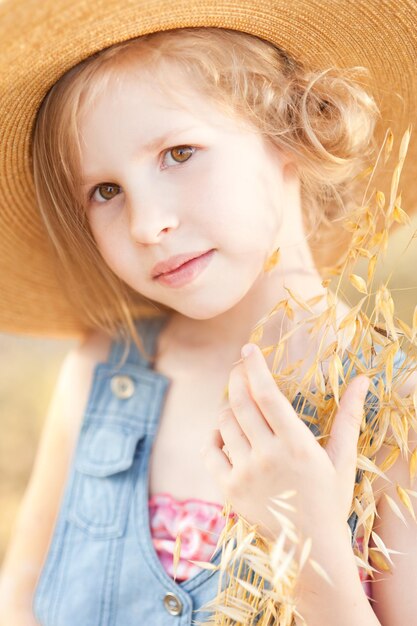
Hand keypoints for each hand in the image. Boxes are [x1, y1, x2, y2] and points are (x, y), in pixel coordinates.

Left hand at [200, 343, 369, 543]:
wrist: (309, 548)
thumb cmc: (329, 499)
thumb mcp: (342, 459)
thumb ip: (349, 417)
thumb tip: (362, 380)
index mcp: (295, 445)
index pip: (267, 395)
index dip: (255, 368)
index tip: (249, 349)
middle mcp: (266, 456)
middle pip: (240, 403)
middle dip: (238, 377)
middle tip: (240, 366)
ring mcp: (243, 473)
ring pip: (224, 423)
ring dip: (229, 406)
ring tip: (241, 405)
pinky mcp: (228, 488)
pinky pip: (210, 450)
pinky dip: (215, 435)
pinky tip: (226, 433)